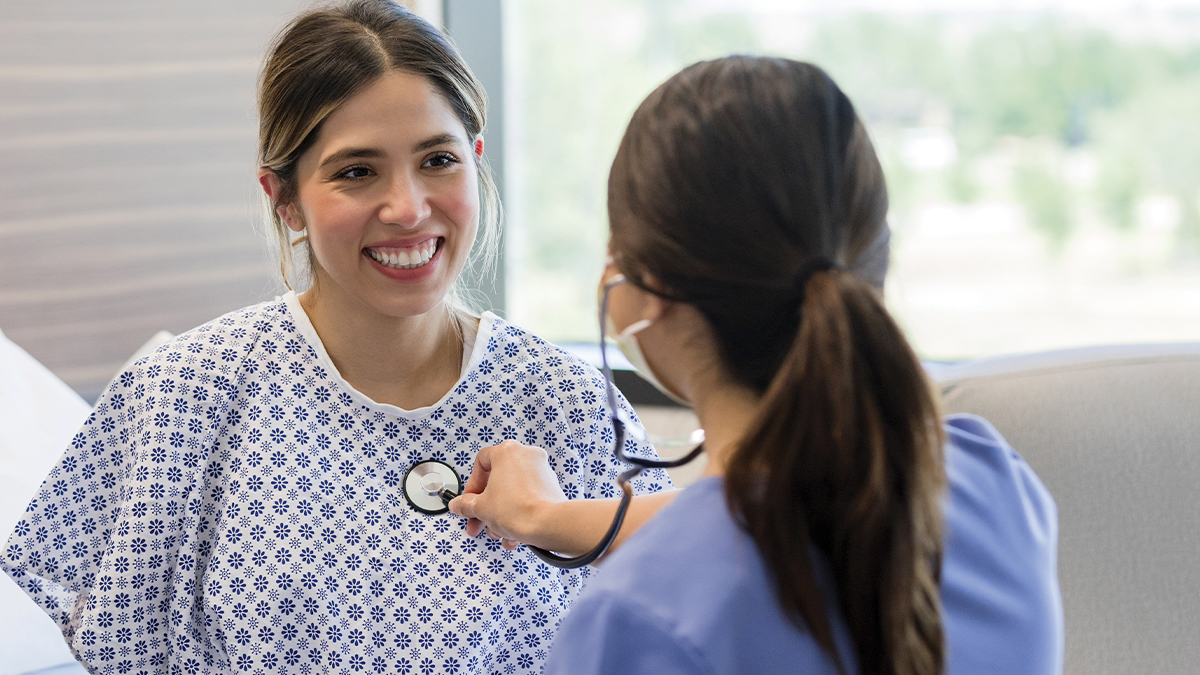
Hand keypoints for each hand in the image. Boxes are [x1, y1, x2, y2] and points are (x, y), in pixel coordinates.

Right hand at [449, 440, 566, 550]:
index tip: (469, 500)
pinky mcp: (551, 487)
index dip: (471, 485)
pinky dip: (518, 514)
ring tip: (497, 532)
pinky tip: (512, 534)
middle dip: (485, 506)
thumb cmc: (520, 509)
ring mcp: (541, 471)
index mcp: (508, 452)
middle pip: (497, 481)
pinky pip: (527, 499)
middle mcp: (527, 456)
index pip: (481, 462)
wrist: (548, 525)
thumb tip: (459, 505)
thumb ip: (465, 505)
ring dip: (501, 514)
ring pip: (513, 493)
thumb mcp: (481, 508)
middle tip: (478, 520)